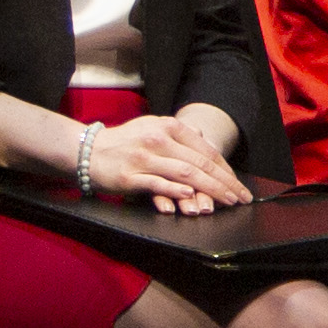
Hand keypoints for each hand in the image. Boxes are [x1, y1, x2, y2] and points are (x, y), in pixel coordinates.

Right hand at [83, 108, 248, 213]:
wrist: (87, 150)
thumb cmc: (124, 142)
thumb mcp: (152, 127)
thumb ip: (178, 134)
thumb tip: (201, 137)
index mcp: (168, 126)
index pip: (205, 149)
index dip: (225, 169)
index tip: (238, 184)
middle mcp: (159, 140)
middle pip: (200, 163)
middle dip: (224, 182)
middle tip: (240, 197)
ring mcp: (145, 158)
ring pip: (185, 173)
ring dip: (209, 189)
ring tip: (225, 201)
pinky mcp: (131, 176)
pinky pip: (159, 184)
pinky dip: (177, 190)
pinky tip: (191, 195)